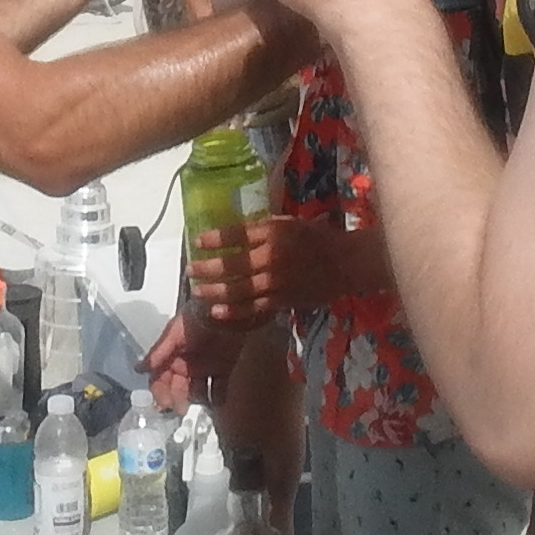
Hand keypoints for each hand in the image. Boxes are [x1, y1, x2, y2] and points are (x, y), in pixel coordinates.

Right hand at [141, 302, 248, 409]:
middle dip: (177, 399)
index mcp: (173, 355)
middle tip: (180, 408)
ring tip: (198, 402)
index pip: (161, 378)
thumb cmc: (198, 314)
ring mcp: (207, 367)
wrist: (228, 304)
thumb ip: (160, 351)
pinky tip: (217, 400)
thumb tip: (139, 368)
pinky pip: (220, 388)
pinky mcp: (226, 368)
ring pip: (198, 391)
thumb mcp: (175, 331)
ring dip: (197, 399)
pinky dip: (219, 396)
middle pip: (178, 388)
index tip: (163, 404)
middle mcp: (188, 364)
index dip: (160, 391)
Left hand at [190, 216, 391, 322]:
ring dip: (213, 292)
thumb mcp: (288, 223)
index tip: (196, 241)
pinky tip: (216, 311)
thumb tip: (233, 231)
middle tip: (189, 270)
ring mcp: (275, 283)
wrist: (344, 264)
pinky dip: (232, 311)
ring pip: (237, 291)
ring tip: (197, 291)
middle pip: (230, 266)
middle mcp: (270, 259)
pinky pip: (252, 309)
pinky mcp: (280, 301)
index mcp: (273, 234)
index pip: (235, 235)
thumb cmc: (316, 237)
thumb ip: (262, 228)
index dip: (213, 239)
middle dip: (206, 269)